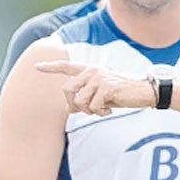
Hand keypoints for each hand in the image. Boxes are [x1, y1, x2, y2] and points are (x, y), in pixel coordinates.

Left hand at [36, 60, 153, 114]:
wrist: (143, 91)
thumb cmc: (121, 94)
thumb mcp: (100, 96)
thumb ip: (84, 98)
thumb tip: (69, 109)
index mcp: (90, 70)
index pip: (66, 66)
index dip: (51, 67)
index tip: (37, 66)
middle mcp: (92, 71)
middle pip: (66, 90)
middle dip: (73, 105)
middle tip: (88, 110)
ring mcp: (99, 78)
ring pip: (79, 101)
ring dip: (88, 111)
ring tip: (102, 110)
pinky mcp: (106, 87)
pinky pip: (92, 107)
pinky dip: (100, 113)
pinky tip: (109, 111)